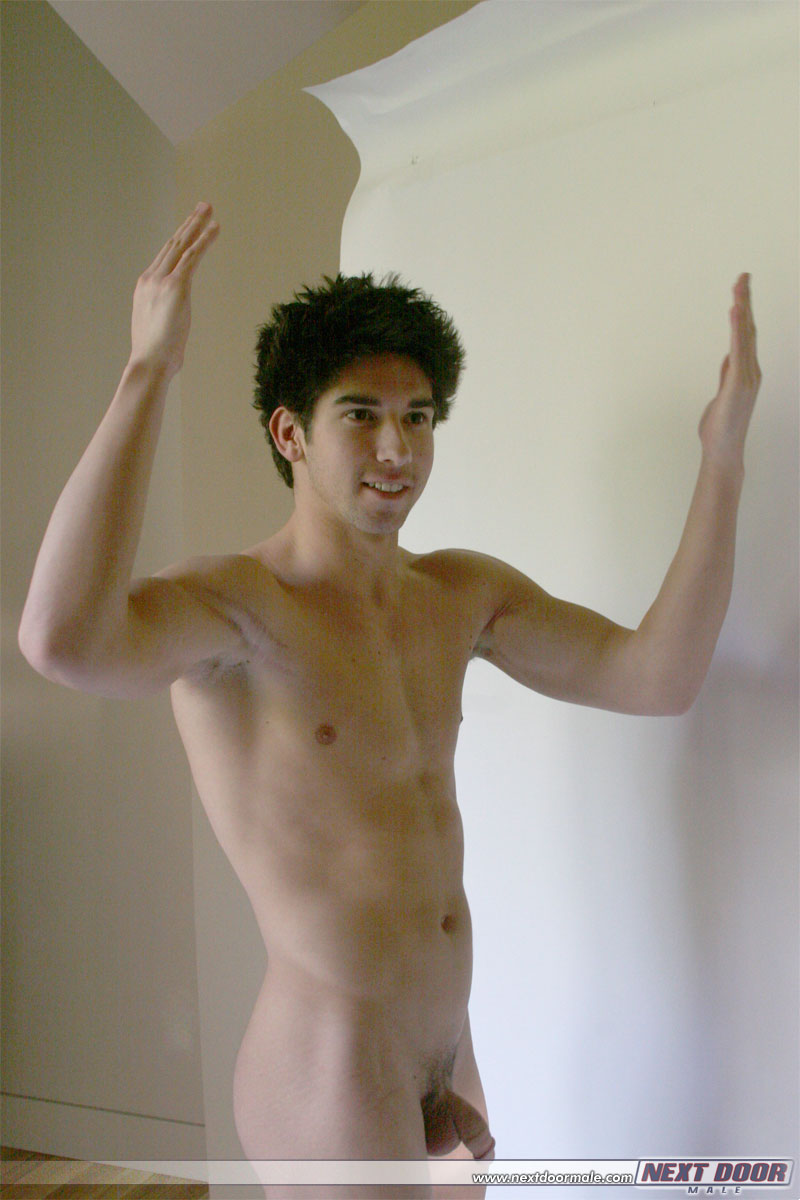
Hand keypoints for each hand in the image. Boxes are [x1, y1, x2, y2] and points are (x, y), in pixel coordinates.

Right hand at [129, 203, 218, 377]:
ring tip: (209, 208)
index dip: (178, 240)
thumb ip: (165, 319)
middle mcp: (150, 278)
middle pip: (172, 244)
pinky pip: (192, 257)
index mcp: (145, 287)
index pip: (164, 257)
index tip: (188, 227)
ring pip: (181, 245)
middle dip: (188, 224)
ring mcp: (161, 281)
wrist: (149, 362)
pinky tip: (214, 228)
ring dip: (196, 224)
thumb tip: (174, 329)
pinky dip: (204, 240)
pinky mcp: (175, 286)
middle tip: (202, 207)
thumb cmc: (155, 356)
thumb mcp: (158, 330)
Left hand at [698, 274, 761, 469]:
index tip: (741, 288)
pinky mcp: (737, 384)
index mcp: (746, 371)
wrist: (724, 452)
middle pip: (748, 328)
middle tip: (743, 274)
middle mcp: (751, 371)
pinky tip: (734, 312)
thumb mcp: (723, 394)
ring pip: (744, 335)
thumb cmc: (721, 427)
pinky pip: (737, 350)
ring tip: (739, 285)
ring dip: (742, 308)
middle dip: (745, 300)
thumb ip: (728, 374)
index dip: (743, 310)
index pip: (745, 334)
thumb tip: (729, 357)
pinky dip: (736, 330)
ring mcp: (747, 377)